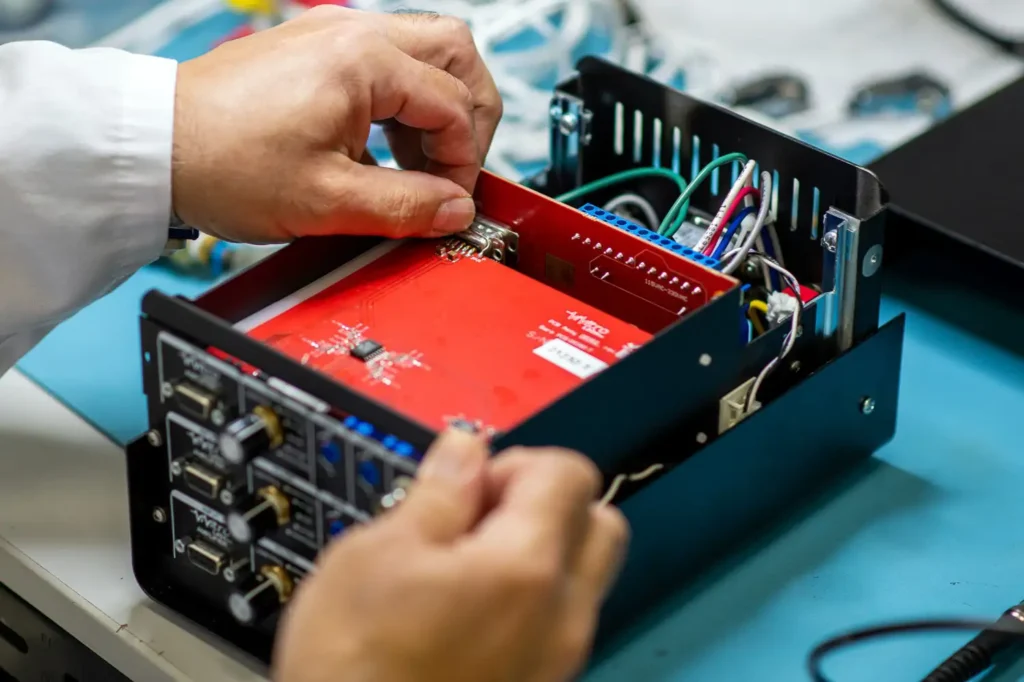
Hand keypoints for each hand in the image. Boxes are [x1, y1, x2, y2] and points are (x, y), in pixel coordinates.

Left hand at [172, 6, 501, 242]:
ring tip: (419, 164)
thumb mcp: (328, 201)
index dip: (464, 164)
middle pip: (456, 52)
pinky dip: (402, 102)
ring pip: (424, 51)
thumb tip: (455, 209)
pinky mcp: (312, 49)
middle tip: (459, 165)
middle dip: (472, 113)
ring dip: (438, 106)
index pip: (455, 106)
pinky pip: (385, 61)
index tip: (449, 204)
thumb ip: (407, 206)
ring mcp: (330, 34)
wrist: (153, 147)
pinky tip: (383, 147)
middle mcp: (352, 33)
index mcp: (364, 60)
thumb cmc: (222, 163)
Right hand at [272, 430, 628, 681]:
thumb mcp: (377, 553)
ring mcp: (559, 658)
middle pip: (599, 521)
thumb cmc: (355, 666)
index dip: (516, 462)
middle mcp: (562, 615)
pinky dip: (531, 597)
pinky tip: (467, 610)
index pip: (570, 472)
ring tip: (466, 566)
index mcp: (528, 568)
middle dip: (547, 501)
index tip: (470, 485)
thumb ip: (440, 490)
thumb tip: (465, 448)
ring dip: (541, 549)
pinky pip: (561, 620)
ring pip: (584, 574)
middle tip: (479, 516)